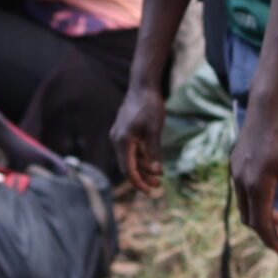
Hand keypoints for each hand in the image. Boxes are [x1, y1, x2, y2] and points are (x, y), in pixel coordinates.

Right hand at [110, 80, 168, 196]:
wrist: (143, 86)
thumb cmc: (149, 106)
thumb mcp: (154, 130)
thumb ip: (153, 151)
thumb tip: (156, 171)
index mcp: (122, 141)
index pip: (128, 169)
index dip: (138, 182)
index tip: (149, 191)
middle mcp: (118, 140)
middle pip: (128, 166)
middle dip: (143, 177)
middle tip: (158, 186)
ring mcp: (120, 136)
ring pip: (131, 158)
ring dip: (144, 168)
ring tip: (159, 176)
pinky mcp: (126, 132)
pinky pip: (132, 150)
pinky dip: (142, 158)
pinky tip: (154, 163)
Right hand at [229, 100, 277, 253]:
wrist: (267, 105)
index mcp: (257, 184)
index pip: (260, 222)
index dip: (270, 239)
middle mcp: (241, 180)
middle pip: (249, 217)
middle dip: (266, 230)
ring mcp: (236, 171)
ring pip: (244, 205)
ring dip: (260, 215)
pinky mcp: (235, 163)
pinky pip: (242, 191)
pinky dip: (255, 201)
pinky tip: (271, 195)